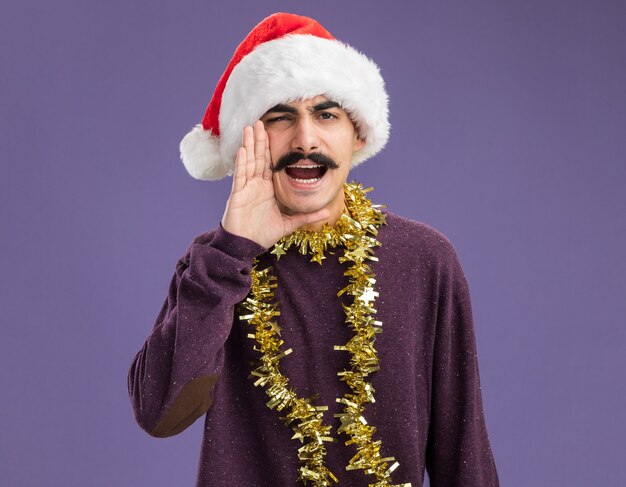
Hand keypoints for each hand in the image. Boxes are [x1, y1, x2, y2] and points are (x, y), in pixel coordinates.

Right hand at [221, 121, 329, 248]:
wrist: (245, 246)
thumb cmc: (263, 235)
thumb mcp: (289, 223)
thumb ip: (306, 216)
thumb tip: (326, 213)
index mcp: (266, 189)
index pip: (268, 164)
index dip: (268, 148)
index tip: (270, 131)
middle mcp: (256, 185)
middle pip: (258, 158)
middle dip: (258, 140)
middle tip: (259, 121)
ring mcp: (246, 188)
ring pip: (248, 162)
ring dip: (249, 144)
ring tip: (250, 127)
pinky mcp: (238, 195)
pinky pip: (241, 176)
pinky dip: (242, 162)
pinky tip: (243, 148)